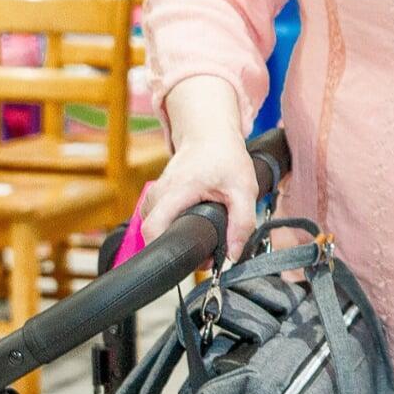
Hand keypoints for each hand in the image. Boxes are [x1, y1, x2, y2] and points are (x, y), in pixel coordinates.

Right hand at [140, 133, 259, 261]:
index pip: (153, 228)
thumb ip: (242, 223)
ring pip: (151, 225)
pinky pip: (153, 218)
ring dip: (170, 236)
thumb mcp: (244, 190)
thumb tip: (233, 255)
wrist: (210, 135)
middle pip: (149, 231)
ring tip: (196, 239)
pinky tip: (187, 227)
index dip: (163, 249)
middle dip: (171, 247)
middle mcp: (159, 192)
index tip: (187, 258)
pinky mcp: (155, 195)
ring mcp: (154, 192)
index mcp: (177, 190)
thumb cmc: (226, 159)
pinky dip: (167, 227)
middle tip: (199, 253)